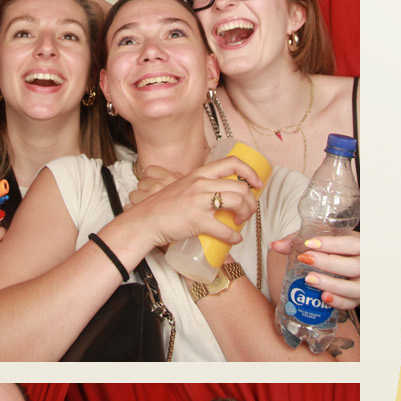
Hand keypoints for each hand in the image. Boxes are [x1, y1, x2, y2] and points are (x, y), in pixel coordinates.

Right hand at [136, 153, 260, 250]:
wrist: (144, 221)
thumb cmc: (161, 208)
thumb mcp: (182, 187)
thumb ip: (198, 187)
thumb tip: (216, 195)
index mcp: (199, 174)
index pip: (232, 162)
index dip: (250, 172)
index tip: (256, 183)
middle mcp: (201, 184)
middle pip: (240, 186)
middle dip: (251, 201)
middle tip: (247, 212)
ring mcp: (199, 202)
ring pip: (237, 201)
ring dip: (246, 214)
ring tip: (241, 222)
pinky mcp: (197, 221)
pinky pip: (225, 229)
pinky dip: (234, 236)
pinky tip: (235, 239)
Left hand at [270, 230, 360, 309]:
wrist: (351, 268)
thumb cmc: (335, 252)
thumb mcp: (322, 242)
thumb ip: (299, 242)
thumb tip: (275, 245)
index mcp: (359, 245)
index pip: (351, 243)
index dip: (332, 244)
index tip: (309, 244)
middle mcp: (366, 264)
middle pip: (354, 265)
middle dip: (328, 263)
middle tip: (305, 259)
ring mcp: (364, 283)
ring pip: (354, 287)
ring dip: (332, 284)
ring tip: (310, 279)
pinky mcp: (358, 299)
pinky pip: (351, 303)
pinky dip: (338, 302)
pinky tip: (324, 298)